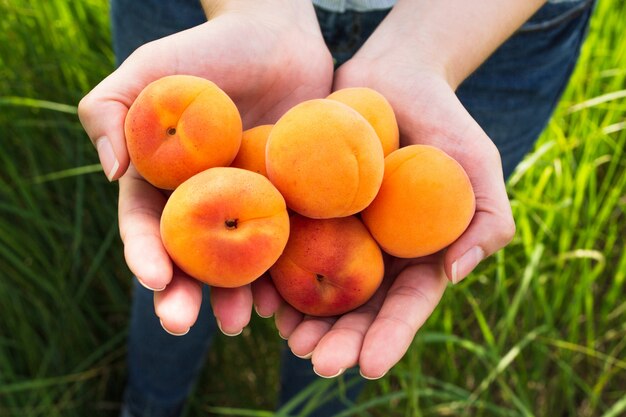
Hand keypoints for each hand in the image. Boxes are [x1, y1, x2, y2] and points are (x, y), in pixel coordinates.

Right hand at [78, 0, 332, 334]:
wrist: (279, 37)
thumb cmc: (208, 50)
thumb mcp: (148, 70)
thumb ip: (110, 111)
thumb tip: (110, 173)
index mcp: (163, 181)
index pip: (146, 224)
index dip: (144, 253)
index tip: (154, 278)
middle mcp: (204, 202)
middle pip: (189, 257)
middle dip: (182, 294)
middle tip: (182, 323)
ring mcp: (248, 205)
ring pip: (237, 262)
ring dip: (234, 296)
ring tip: (240, 323)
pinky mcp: (290, 202)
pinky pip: (286, 243)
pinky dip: (283, 273)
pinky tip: (284, 298)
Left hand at [270, 46, 515, 378]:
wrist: (393, 77)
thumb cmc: (444, 122)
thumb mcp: (478, 166)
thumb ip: (485, 221)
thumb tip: (453, 275)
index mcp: (415, 256)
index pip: (405, 305)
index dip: (390, 337)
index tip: (370, 367)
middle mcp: (374, 254)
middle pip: (358, 308)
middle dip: (340, 340)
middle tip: (318, 361)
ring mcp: (337, 234)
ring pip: (318, 288)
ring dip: (303, 319)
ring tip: (288, 339)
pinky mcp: (303, 209)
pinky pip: (286, 247)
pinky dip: (274, 274)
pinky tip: (261, 297)